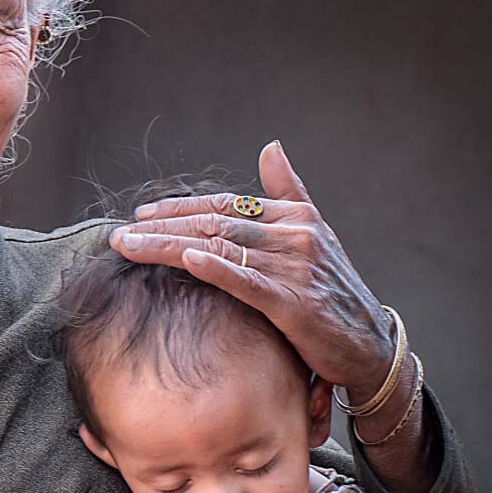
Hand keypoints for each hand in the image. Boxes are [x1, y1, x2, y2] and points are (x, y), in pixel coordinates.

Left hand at [109, 140, 392, 397]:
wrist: (370, 345)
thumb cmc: (335, 293)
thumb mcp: (315, 235)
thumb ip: (289, 191)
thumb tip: (270, 146)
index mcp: (295, 216)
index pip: (226, 204)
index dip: (180, 208)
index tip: (142, 215)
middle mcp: (294, 234)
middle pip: (214, 222)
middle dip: (162, 227)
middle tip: (121, 233)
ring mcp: (295, 267)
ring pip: (220, 248)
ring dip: (169, 246)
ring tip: (130, 246)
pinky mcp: (294, 303)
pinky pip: (247, 281)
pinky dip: (216, 268)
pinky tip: (186, 260)